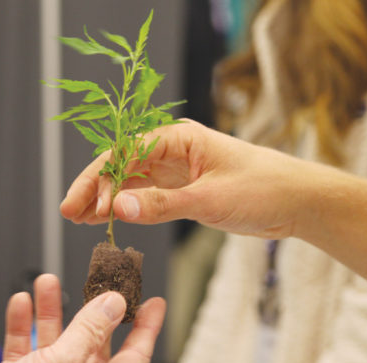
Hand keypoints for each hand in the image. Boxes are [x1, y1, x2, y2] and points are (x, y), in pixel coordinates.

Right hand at [0, 274, 165, 362]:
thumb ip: (90, 330)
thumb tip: (114, 304)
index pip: (133, 359)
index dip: (145, 329)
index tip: (153, 304)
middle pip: (92, 345)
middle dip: (90, 311)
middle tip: (97, 283)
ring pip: (55, 342)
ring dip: (51, 311)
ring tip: (47, 282)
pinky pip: (25, 349)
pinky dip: (23, 326)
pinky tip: (22, 303)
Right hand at [60, 120, 323, 239]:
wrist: (297, 201)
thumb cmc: (263, 188)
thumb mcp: (210, 199)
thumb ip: (162, 205)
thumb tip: (118, 208)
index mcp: (177, 138)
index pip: (124, 152)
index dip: (100, 177)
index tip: (86, 204)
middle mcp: (172, 150)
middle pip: (120, 165)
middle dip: (94, 188)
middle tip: (69, 213)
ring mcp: (176, 171)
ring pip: (129, 182)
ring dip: (105, 199)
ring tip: (79, 219)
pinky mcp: (183, 191)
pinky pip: (145, 197)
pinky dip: (125, 208)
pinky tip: (106, 220)